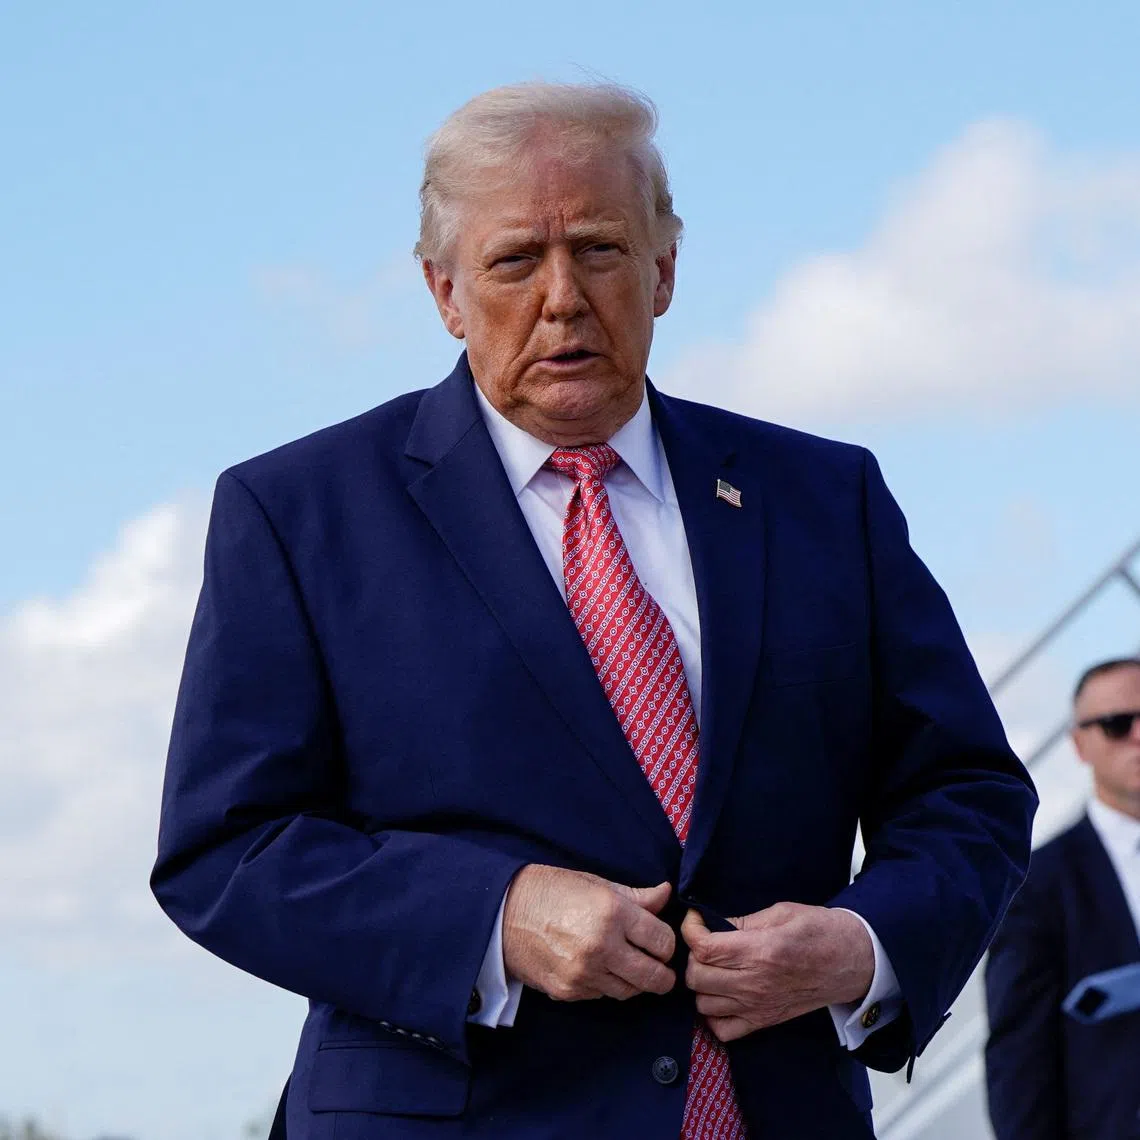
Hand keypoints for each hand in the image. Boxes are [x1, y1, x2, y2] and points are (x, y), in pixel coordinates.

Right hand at [502, 865, 676, 1001]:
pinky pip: (603, 995)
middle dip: (662, 973)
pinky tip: (599, 967)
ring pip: (630, 991)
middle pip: (655, 977)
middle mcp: (602, 946)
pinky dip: (607, 984)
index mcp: (613, 913)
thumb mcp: (595, 883)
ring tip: (627, 964)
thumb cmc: (552, 891)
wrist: (503, 913)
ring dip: (635, 981)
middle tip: (657, 964)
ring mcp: (585, 973)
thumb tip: (666, 894)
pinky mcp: (569, 991)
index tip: (659, 940)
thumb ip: (636, 896)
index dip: (667, 942)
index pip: (663, 941)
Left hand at [682, 903, 874, 1041]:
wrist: (852, 961)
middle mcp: (755, 984)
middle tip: (705, 941)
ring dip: (701, 984)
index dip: (690, 929)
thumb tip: (713, 925)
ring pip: (703, 1004)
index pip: (704, 948)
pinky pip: (722, 1030)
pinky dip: (714, 1014)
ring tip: (713, 966)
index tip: (695, 918)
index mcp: (760, 951)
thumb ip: (743, 921)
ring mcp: (758, 1008)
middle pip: (696, 977)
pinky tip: (722, 994)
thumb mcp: (781, 912)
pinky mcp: (764, 1022)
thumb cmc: (820, 931)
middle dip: (691, 955)